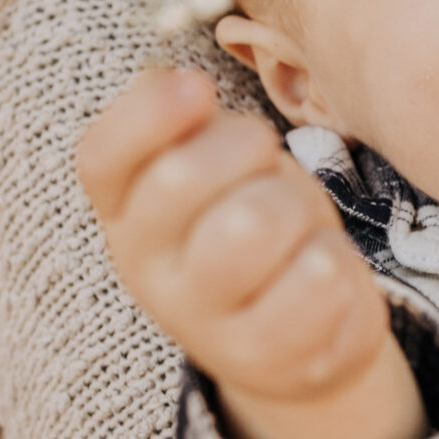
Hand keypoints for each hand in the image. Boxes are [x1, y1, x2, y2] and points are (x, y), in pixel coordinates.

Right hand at [75, 67, 422, 438]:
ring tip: (297, 227)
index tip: (200, 87)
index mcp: (124, 212)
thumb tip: (168, 80)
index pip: (102, 158)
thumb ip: (187, 122)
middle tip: (267, 166)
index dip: (147, 113)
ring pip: (255, 223)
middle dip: (248, 148)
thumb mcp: (215, 165)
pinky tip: (321, 277)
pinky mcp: (262, 359)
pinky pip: (318, 280)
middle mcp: (146, 270)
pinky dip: (337, 265)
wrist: (298, 340)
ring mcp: (199, 323)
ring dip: (298, 208)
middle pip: (183, 178)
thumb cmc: (253, 223)